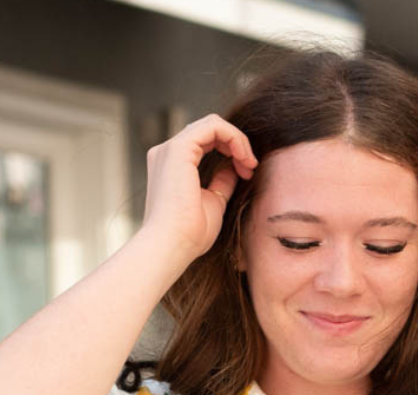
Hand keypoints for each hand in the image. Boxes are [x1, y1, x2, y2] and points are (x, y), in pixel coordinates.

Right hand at [141, 113, 256, 267]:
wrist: (171, 248)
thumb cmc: (189, 235)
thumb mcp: (213, 203)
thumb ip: (222, 182)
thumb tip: (235, 168)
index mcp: (172, 165)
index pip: (205, 141)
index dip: (231, 151)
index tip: (247, 173)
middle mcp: (167, 153)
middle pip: (208, 130)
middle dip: (236, 144)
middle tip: (250, 168)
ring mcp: (170, 149)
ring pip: (212, 124)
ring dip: (237, 140)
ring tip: (249, 163)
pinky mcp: (178, 149)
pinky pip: (213, 126)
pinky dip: (233, 137)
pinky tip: (243, 157)